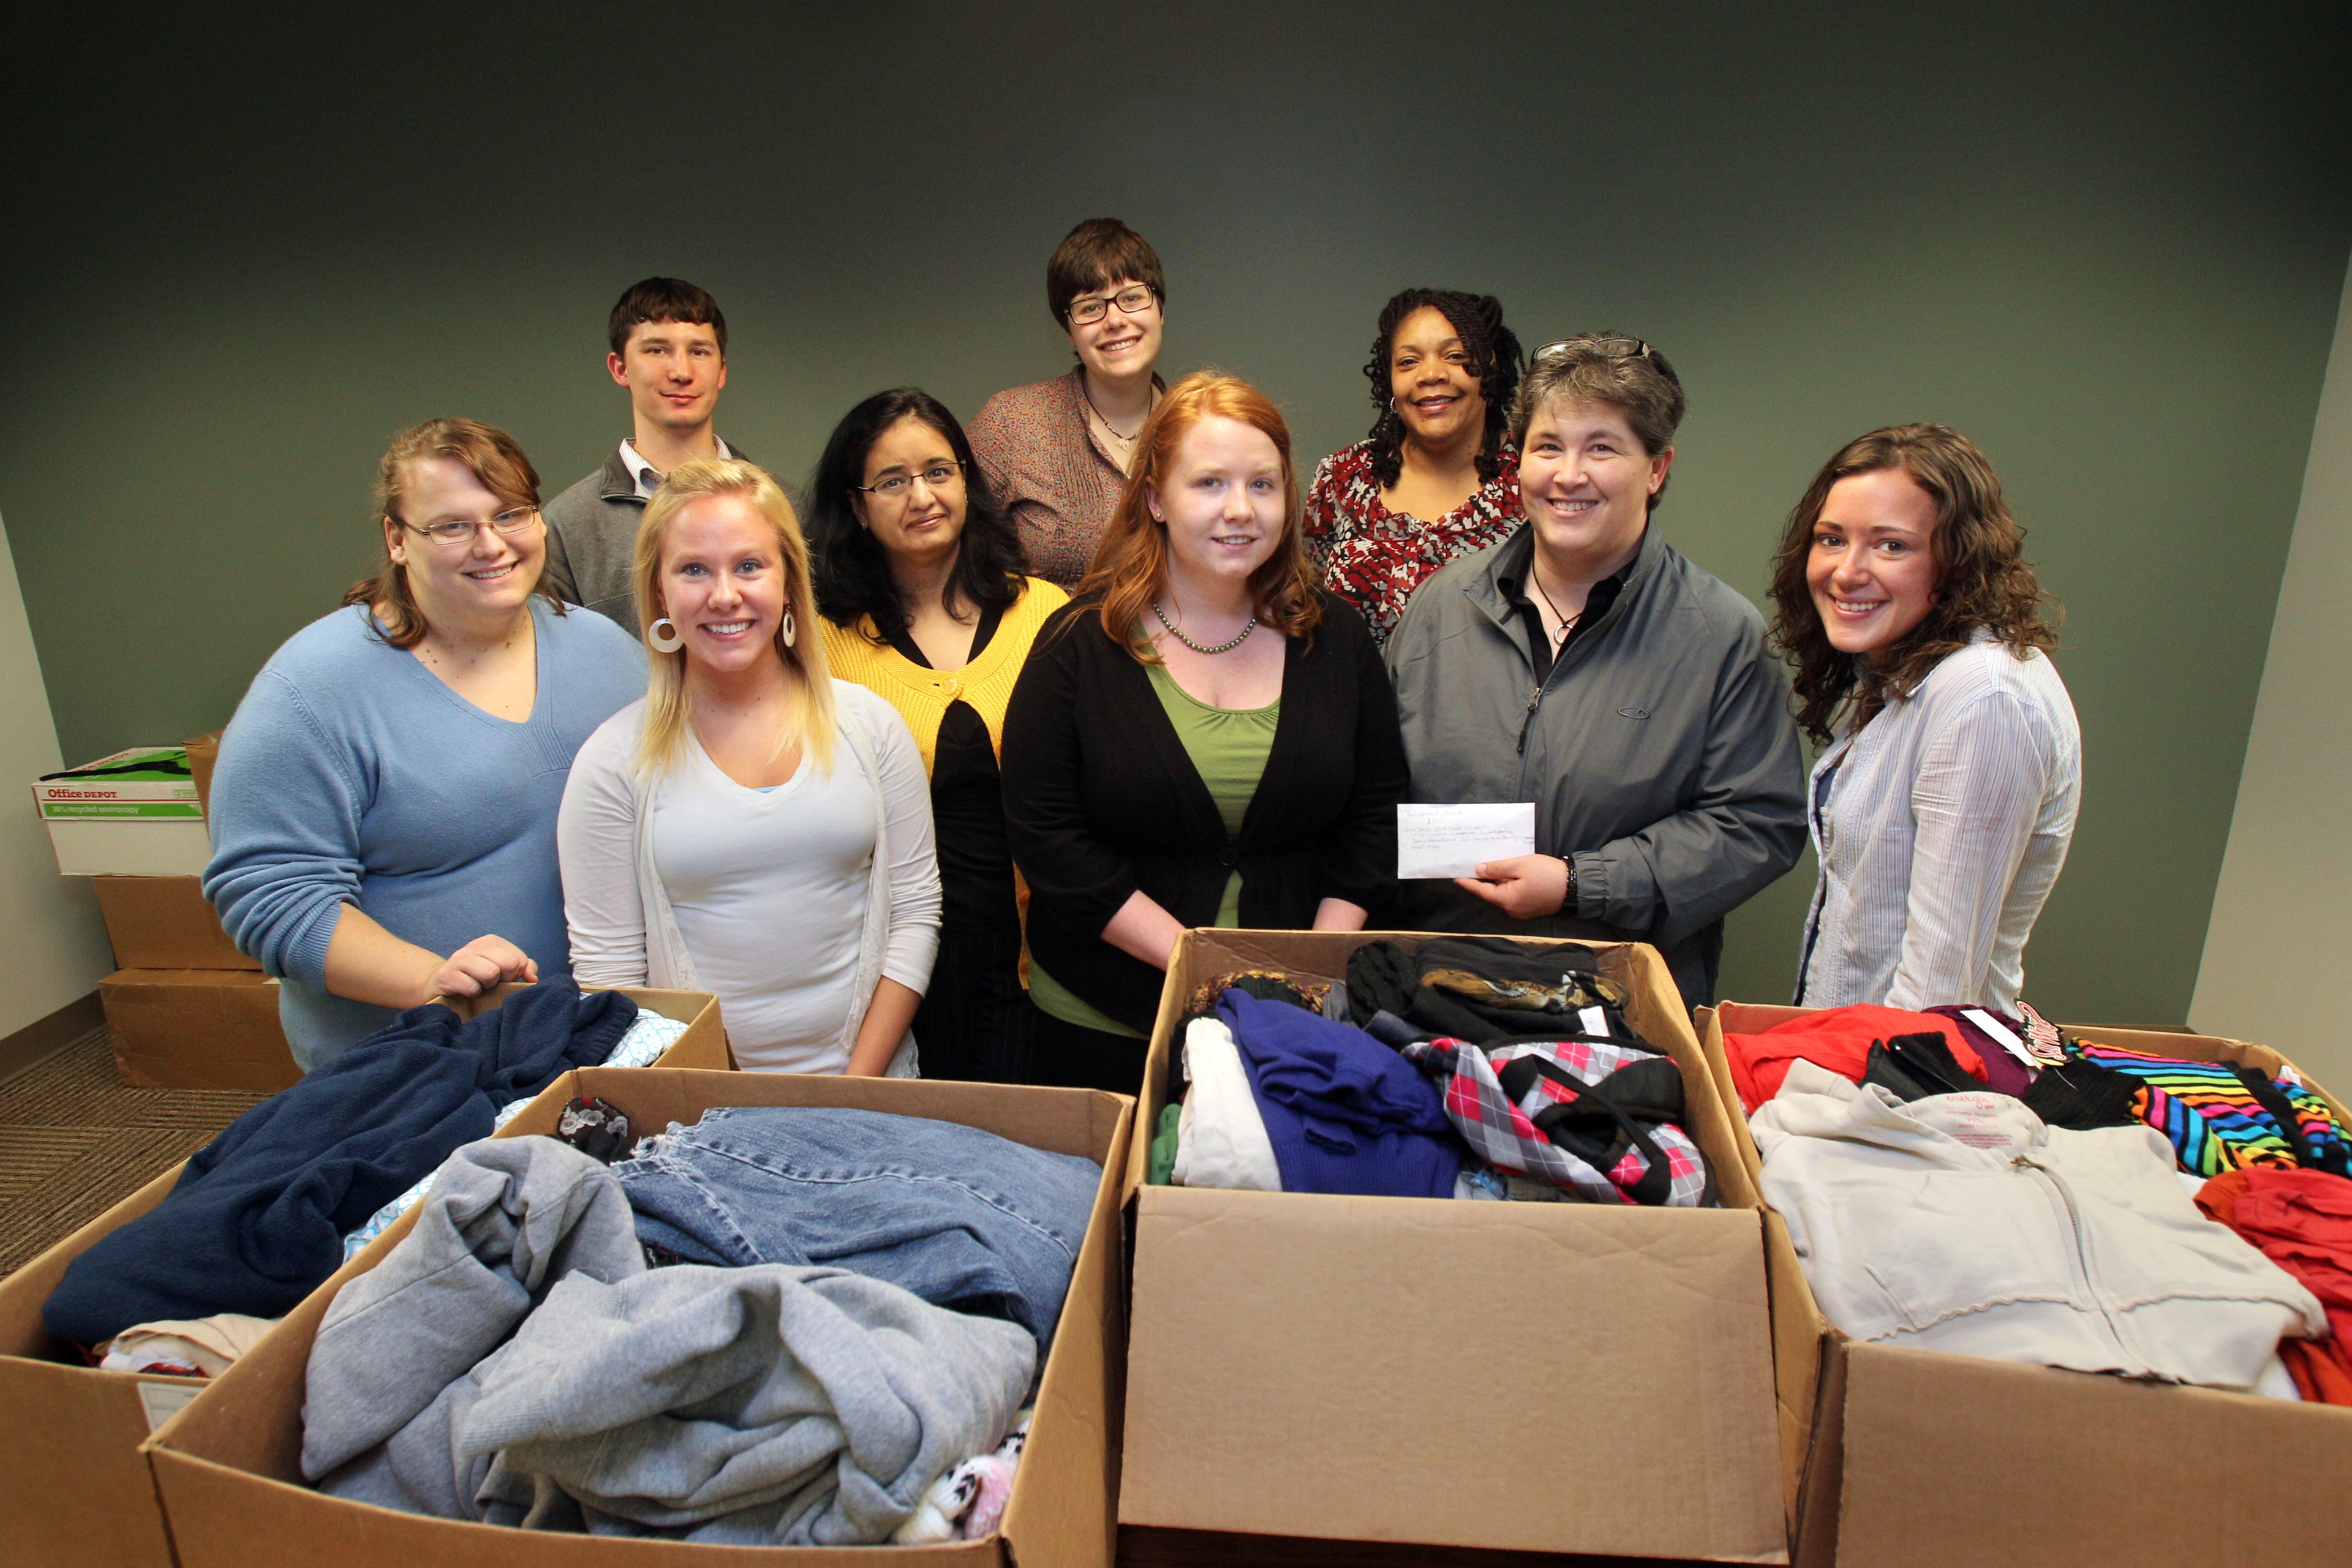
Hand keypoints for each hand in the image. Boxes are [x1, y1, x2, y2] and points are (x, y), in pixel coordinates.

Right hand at [428, 934, 538, 999]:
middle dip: (504, 979)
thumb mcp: (504, 970)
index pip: (520, 959)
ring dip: (488, 986)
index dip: (516, 974)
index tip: (503, 978)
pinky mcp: (447, 975)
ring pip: (491, 973)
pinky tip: (467, 991)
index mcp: (492, 942)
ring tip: (480, 986)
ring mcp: (459, 958)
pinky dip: (473, 994)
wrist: (443, 986)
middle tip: (492, 984)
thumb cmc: (478, 978)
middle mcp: (475, 945)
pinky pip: (472, 987)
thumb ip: (524, 968)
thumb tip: (532, 978)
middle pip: (509, 964)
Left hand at [1455, 855, 1569, 919]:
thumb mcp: (1520, 865)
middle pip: (1491, 892)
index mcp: (1507, 900)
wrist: (1576, 887)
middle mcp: (1512, 909)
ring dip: (1497, 880)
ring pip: (1503, 893)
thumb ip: (1497, 868)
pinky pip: (1513, 894)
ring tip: (1488, 865)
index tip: (1455, 876)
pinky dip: (1508, 884)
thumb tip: (1479, 870)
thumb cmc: (1548, 874)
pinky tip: (1507, 872)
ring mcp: (1521, 910)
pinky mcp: (1530, 907)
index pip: (1481, 890)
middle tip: (1471, 864)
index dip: (1468, 882)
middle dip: (1483, 879)